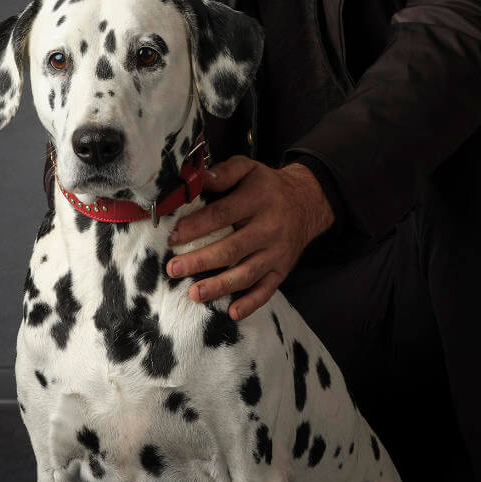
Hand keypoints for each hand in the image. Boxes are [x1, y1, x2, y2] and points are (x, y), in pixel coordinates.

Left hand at [165, 157, 334, 319]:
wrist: (307, 202)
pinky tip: (232, 312)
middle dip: (200, 261)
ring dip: (219, 286)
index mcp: (257, 200)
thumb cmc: (266, 186)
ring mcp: (276, 252)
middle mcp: (269, 228)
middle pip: (232, 249)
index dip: (197, 227)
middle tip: (174, 268)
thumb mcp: (248, 168)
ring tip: (194, 293)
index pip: (223, 214)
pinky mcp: (282, 269)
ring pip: (247, 274)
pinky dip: (251, 303)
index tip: (174, 237)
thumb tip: (196, 179)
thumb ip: (223, 172)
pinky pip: (267, 290)